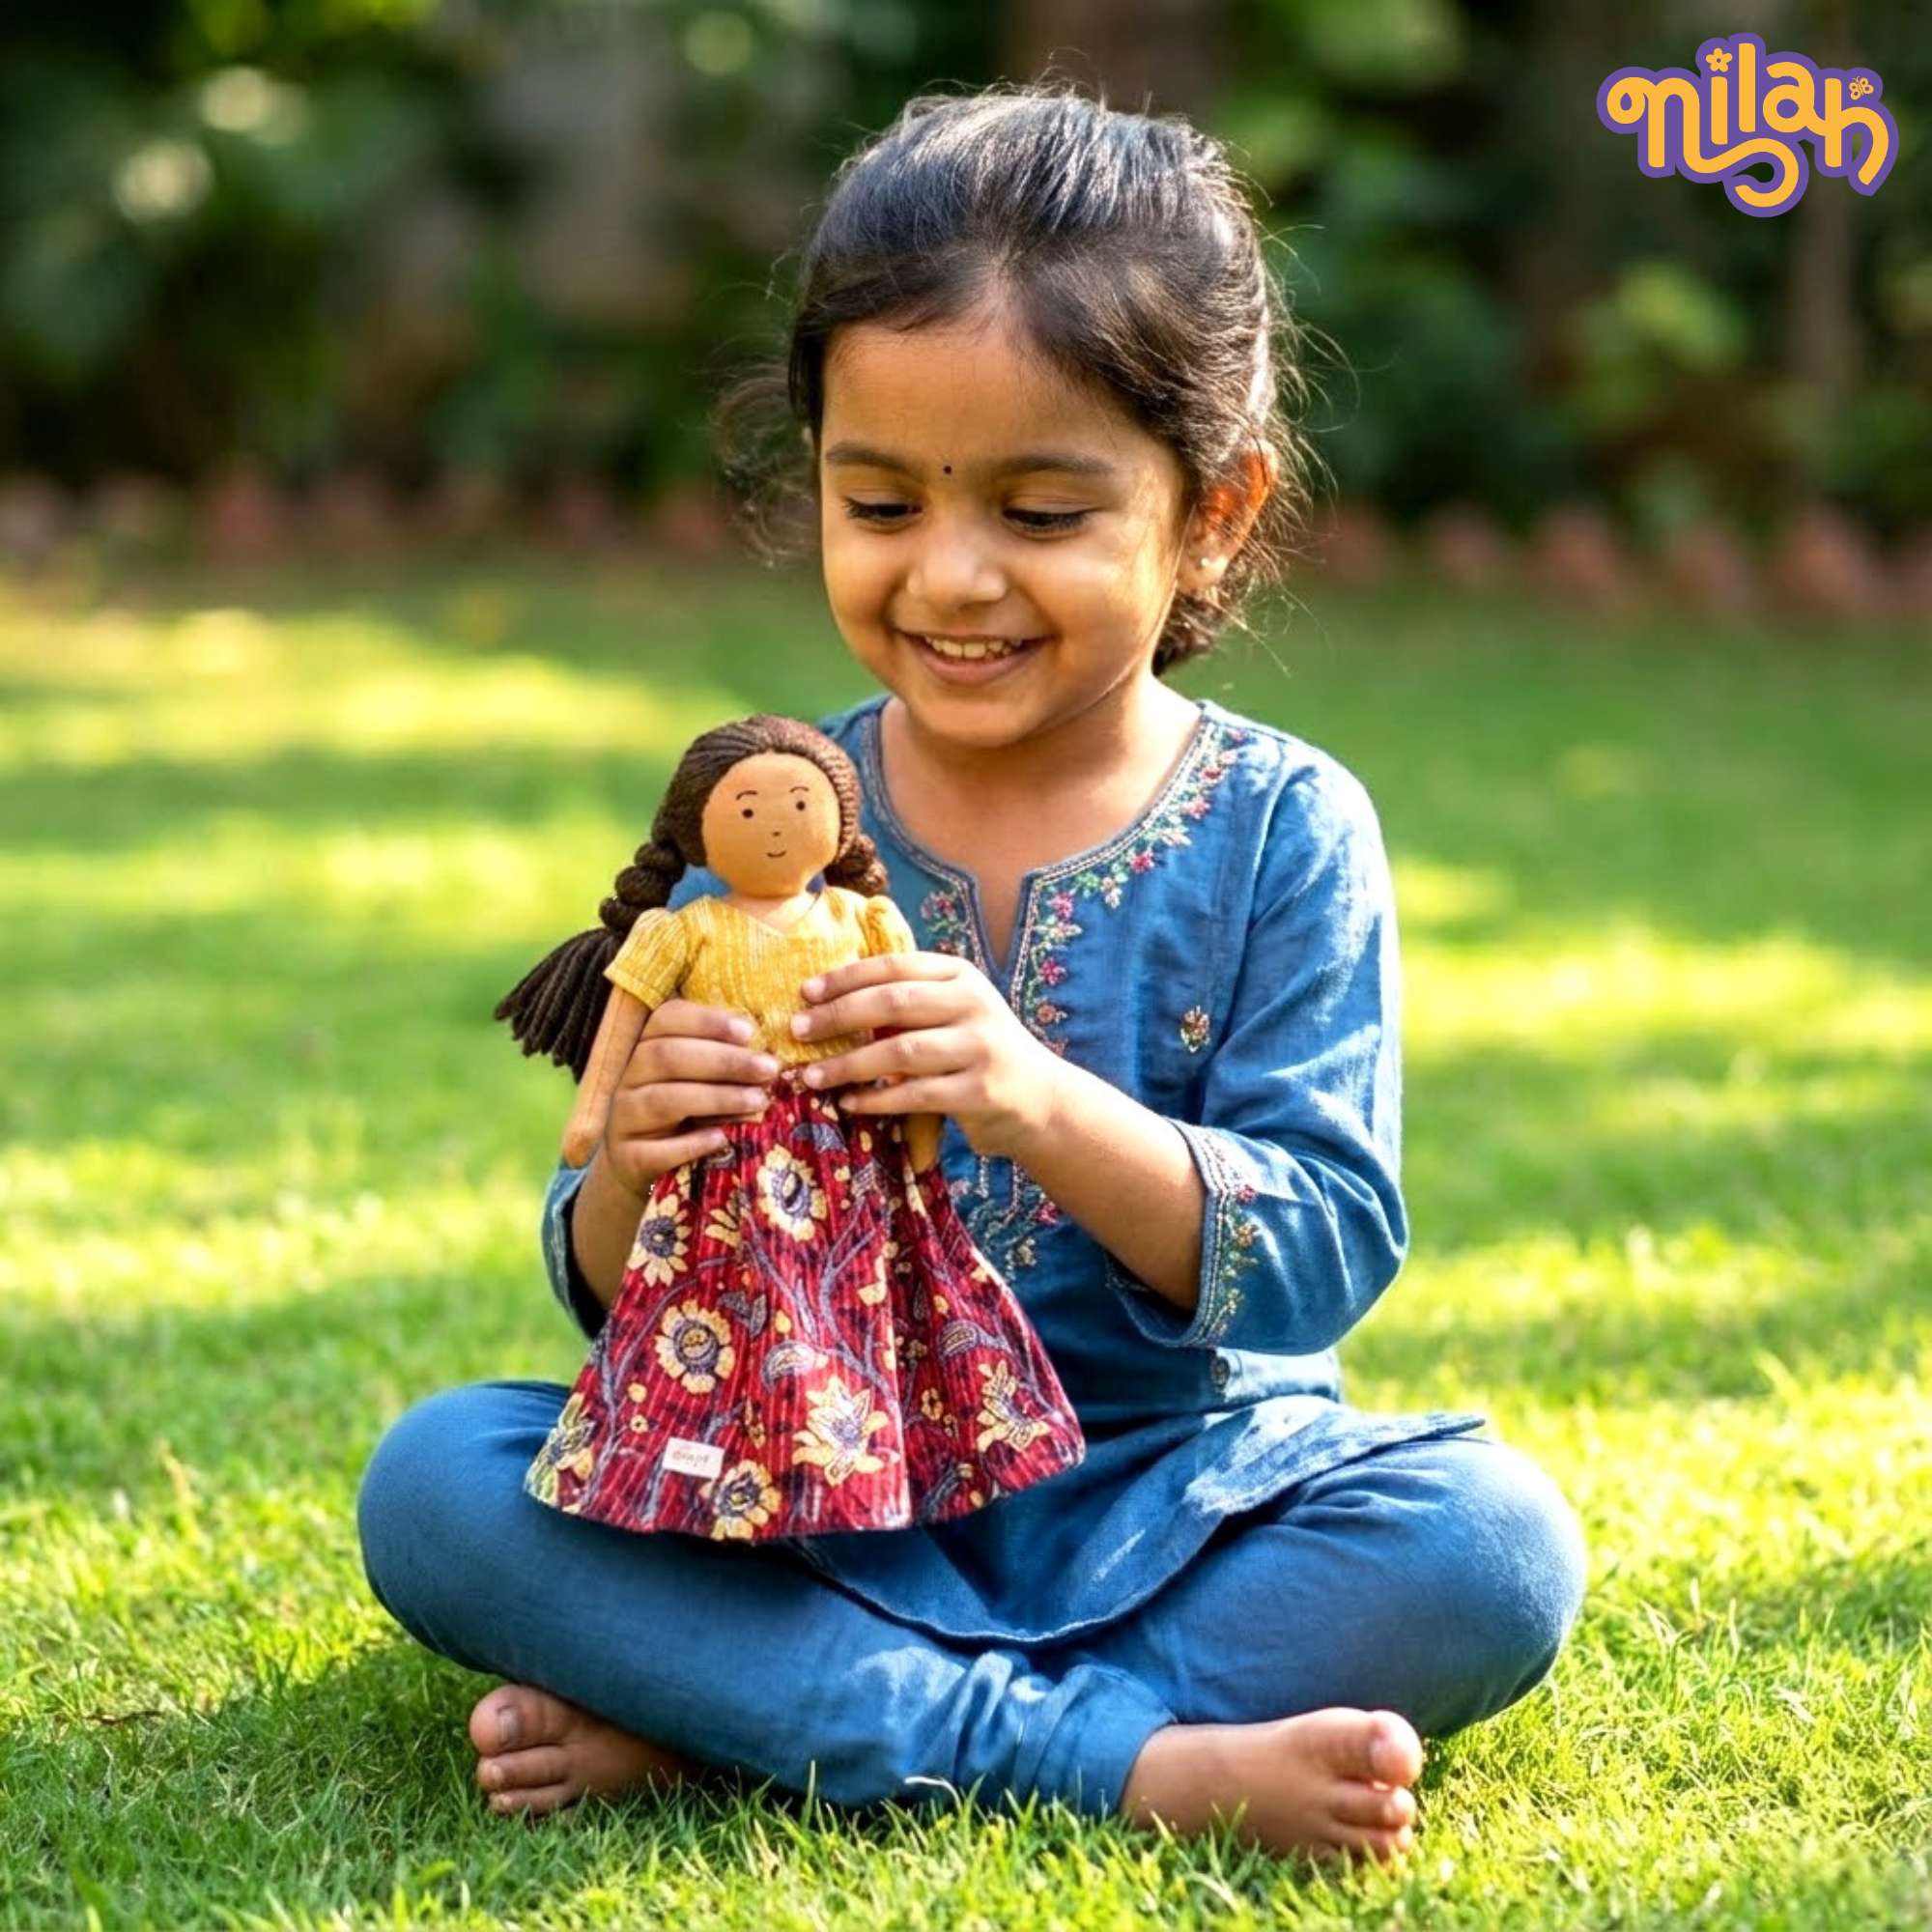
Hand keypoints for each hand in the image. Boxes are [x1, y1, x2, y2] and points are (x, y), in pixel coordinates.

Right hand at [597, 999, 776, 1197]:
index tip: (750, 1031)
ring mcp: (623, 1118)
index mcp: (647, 1045)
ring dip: (716, 1099)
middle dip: (724, 1061)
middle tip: (768, 1069)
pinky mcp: (628, 1157)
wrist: (641, 1161)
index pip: (667, 1019)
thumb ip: (725, 1058)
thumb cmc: (685, 1109)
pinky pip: (655, 1150)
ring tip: (758, 1102)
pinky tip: (721, 1139)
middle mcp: (630, 1077)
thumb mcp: (700, 1077)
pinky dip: (690, 1145)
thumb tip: (768, 1049)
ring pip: (663, 1101)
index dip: (707, 1021)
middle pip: (668, 1057)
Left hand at [791, 953, 1057, 1160]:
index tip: (805, 993)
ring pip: (899, 1051)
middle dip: (837, 1016)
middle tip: (797, 1031)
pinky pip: (915, 1094)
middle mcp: (973, 1004)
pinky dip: (876, 1100)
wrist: (1041, 1098)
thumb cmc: (979, 1051)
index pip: (894, 966)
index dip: (845, 978)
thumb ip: (910, 1000)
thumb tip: (829, 1000)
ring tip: (811, 1076)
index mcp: (960, 975)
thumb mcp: (954, 1011)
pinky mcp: (980, 1091)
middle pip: (892, 1003)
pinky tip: (849, 1103)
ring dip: (848, 1065)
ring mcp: (979, 1047)